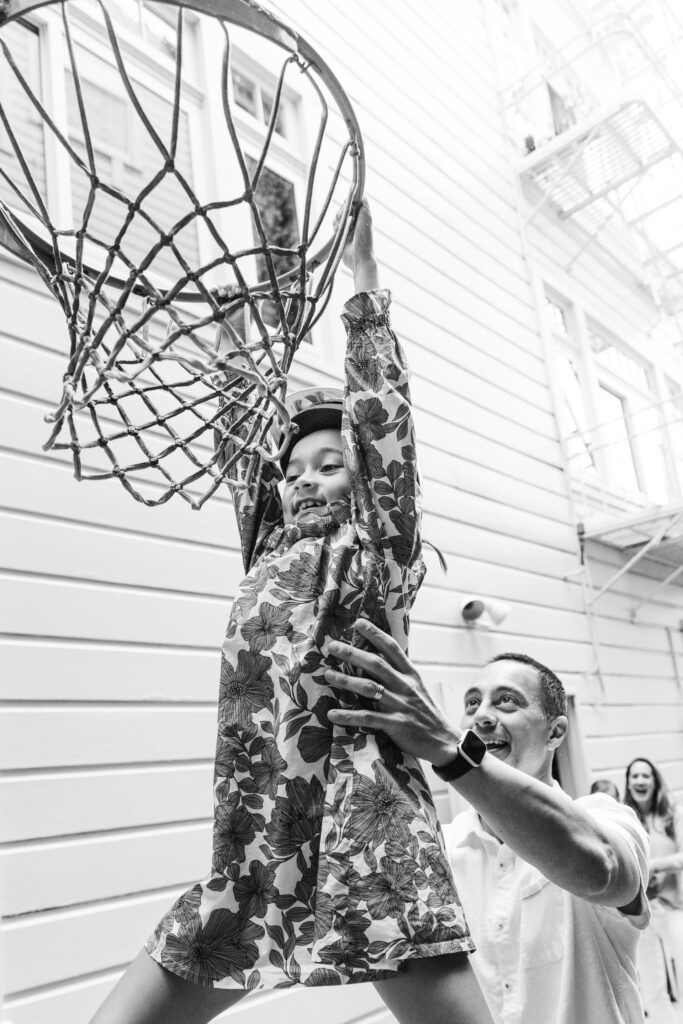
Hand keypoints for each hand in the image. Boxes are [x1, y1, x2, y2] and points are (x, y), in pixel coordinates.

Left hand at [325, 619, 460, 765]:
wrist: (445, 741)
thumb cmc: (426, 713)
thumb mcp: (417, 688)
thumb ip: (399, 674)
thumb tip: (377, 658)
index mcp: (411, 675)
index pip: (392, 648)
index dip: (376, 634)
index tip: (359, 623)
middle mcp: (405, 686)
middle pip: (376, 664)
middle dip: (353, 654)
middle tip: (333, 646)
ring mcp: (401, 705)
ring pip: (370, 688)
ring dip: (346, 681)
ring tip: (327, 674)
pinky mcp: (397, 725)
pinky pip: (368, 718)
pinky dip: (348, 716)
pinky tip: (332, 714)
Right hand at [334, 198, 376, 276]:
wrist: (358, 257)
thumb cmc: (364, 239)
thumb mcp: (366, 219)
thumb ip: (364, 206)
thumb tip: (362, 195)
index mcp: (362, 215)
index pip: (352, 202)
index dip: (348, 203)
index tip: (348, 207)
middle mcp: (355, 220)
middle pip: (343, 208)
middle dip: (342, 212)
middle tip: (346, 220)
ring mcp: (347, 227)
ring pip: (338, 216)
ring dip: (338, 221)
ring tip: (342, 229)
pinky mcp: (340, 234)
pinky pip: (334, 225)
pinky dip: (335, 227)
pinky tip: (338, 232)